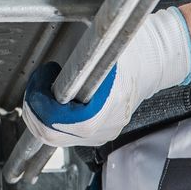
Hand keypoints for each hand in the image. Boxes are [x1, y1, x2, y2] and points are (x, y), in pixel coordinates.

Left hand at [21, 7, 190, 147]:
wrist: (156, 61)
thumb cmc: (129, 53)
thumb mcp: (96, 54)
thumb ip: (70, 68)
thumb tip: (46, 76)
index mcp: (97, 114)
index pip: (51, 123)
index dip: (37, 102)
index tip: (39, 82)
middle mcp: (100, 130)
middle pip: (51, 135)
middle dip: (35, 112)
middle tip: (35, 89)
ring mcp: (102, 134)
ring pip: (58, 136)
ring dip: (44, 116)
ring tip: (44, 93)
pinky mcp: (103, 133)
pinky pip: (70, 134)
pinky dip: (58, 120)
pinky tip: (57, 104)